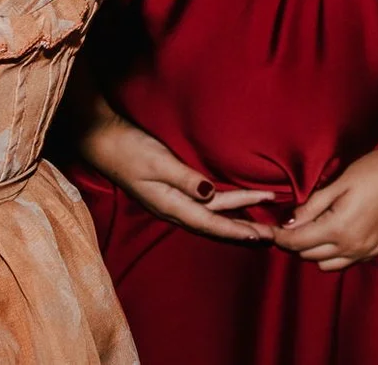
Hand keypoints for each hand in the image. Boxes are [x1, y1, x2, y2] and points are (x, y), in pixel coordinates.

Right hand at [74, 110, 273, 243]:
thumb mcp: (158, 162)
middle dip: (244, 231)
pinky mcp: (173, 190)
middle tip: (273, 236)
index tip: (262, 235)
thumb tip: (210, 194)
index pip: (212, 223)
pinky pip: (206, 204)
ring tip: (262, 225)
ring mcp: (173, 200)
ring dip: (237, 220)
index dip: (238, 230)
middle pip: (216, 224)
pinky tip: (236, 206)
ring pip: (212, 215)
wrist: (104, 141)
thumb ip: (184, 178)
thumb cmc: (130, 150)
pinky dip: (225, 207)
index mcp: (171, 205)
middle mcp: (174, 208)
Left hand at [274, 146, 377, 270]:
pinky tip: (340, 233)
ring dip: (316, 251)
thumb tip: (288, 224)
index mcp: (338, 229)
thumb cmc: (373, 171)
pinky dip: (338, 253)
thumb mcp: (338, 184)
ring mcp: (367, 251)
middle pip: (309, 256)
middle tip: (292, 226)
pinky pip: (349, 261)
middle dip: (296, 243)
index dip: (279, 238)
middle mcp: (352, 247)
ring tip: (316, 230)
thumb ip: (311, 207)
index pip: (297, 243)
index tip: (268, 231)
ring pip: (327, 264)